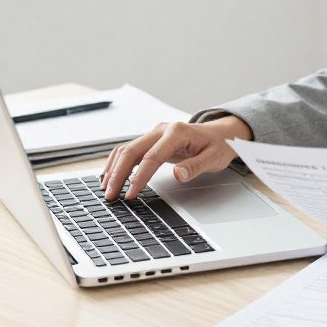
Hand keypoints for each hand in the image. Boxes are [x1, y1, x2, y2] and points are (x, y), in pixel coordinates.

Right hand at [100, 115, 253, 200]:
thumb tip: (179, 175)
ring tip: (107, 189)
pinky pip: (130, 150)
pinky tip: (111, 176)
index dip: (139, 177)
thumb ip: (196, 166)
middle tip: (110, 195)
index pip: (151, 157)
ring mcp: (155, 134)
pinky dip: (118, 163)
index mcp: (176, 132)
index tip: (130, 194)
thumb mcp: (214, 158)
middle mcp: (162, 130)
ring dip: (114, 169)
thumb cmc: (218, 145)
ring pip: (127, 149)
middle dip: (118, 174)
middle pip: (132, 151)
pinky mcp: (152, 140)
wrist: (220, 134)